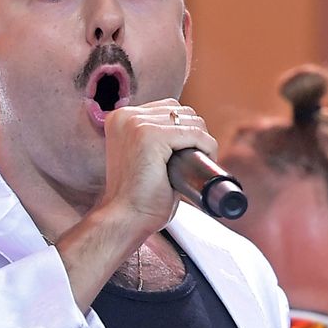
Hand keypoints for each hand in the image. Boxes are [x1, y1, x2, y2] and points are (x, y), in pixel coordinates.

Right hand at [97, 98, 217, 232]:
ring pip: (190, 119)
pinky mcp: (150, 136)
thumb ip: (158, 140)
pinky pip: (194, 133)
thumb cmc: (137, 197)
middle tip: (194, 160)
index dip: (184, 130)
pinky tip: (204, 161)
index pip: (167, 108)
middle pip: (180, 110)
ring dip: (201, 140)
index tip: (188, 153)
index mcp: (120, 118)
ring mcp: (136, 123)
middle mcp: (125, 116)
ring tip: (197, 163)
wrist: (125, 219)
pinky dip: (206, 146)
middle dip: (194, 133)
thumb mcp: (143, 158)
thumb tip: (191, 129)